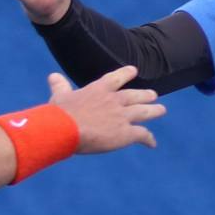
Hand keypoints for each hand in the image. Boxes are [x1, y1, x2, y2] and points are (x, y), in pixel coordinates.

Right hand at [48, 66, 163, 154]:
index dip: (126, 73)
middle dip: (145, 95)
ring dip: (154, 111)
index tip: (134, 70)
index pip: (117, 77)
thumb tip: (53, 76)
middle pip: (136, 95)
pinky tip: (152, 143)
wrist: (65, 129)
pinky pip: (142, 135)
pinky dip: (148, 139)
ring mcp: (122, 116)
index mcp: (100, 89)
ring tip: (161, 110)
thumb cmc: (60, 113)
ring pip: (144, 112)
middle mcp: (115, 100)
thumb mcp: (60, 96)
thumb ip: (60, 85)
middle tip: (154, 95)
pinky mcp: (125, 133)